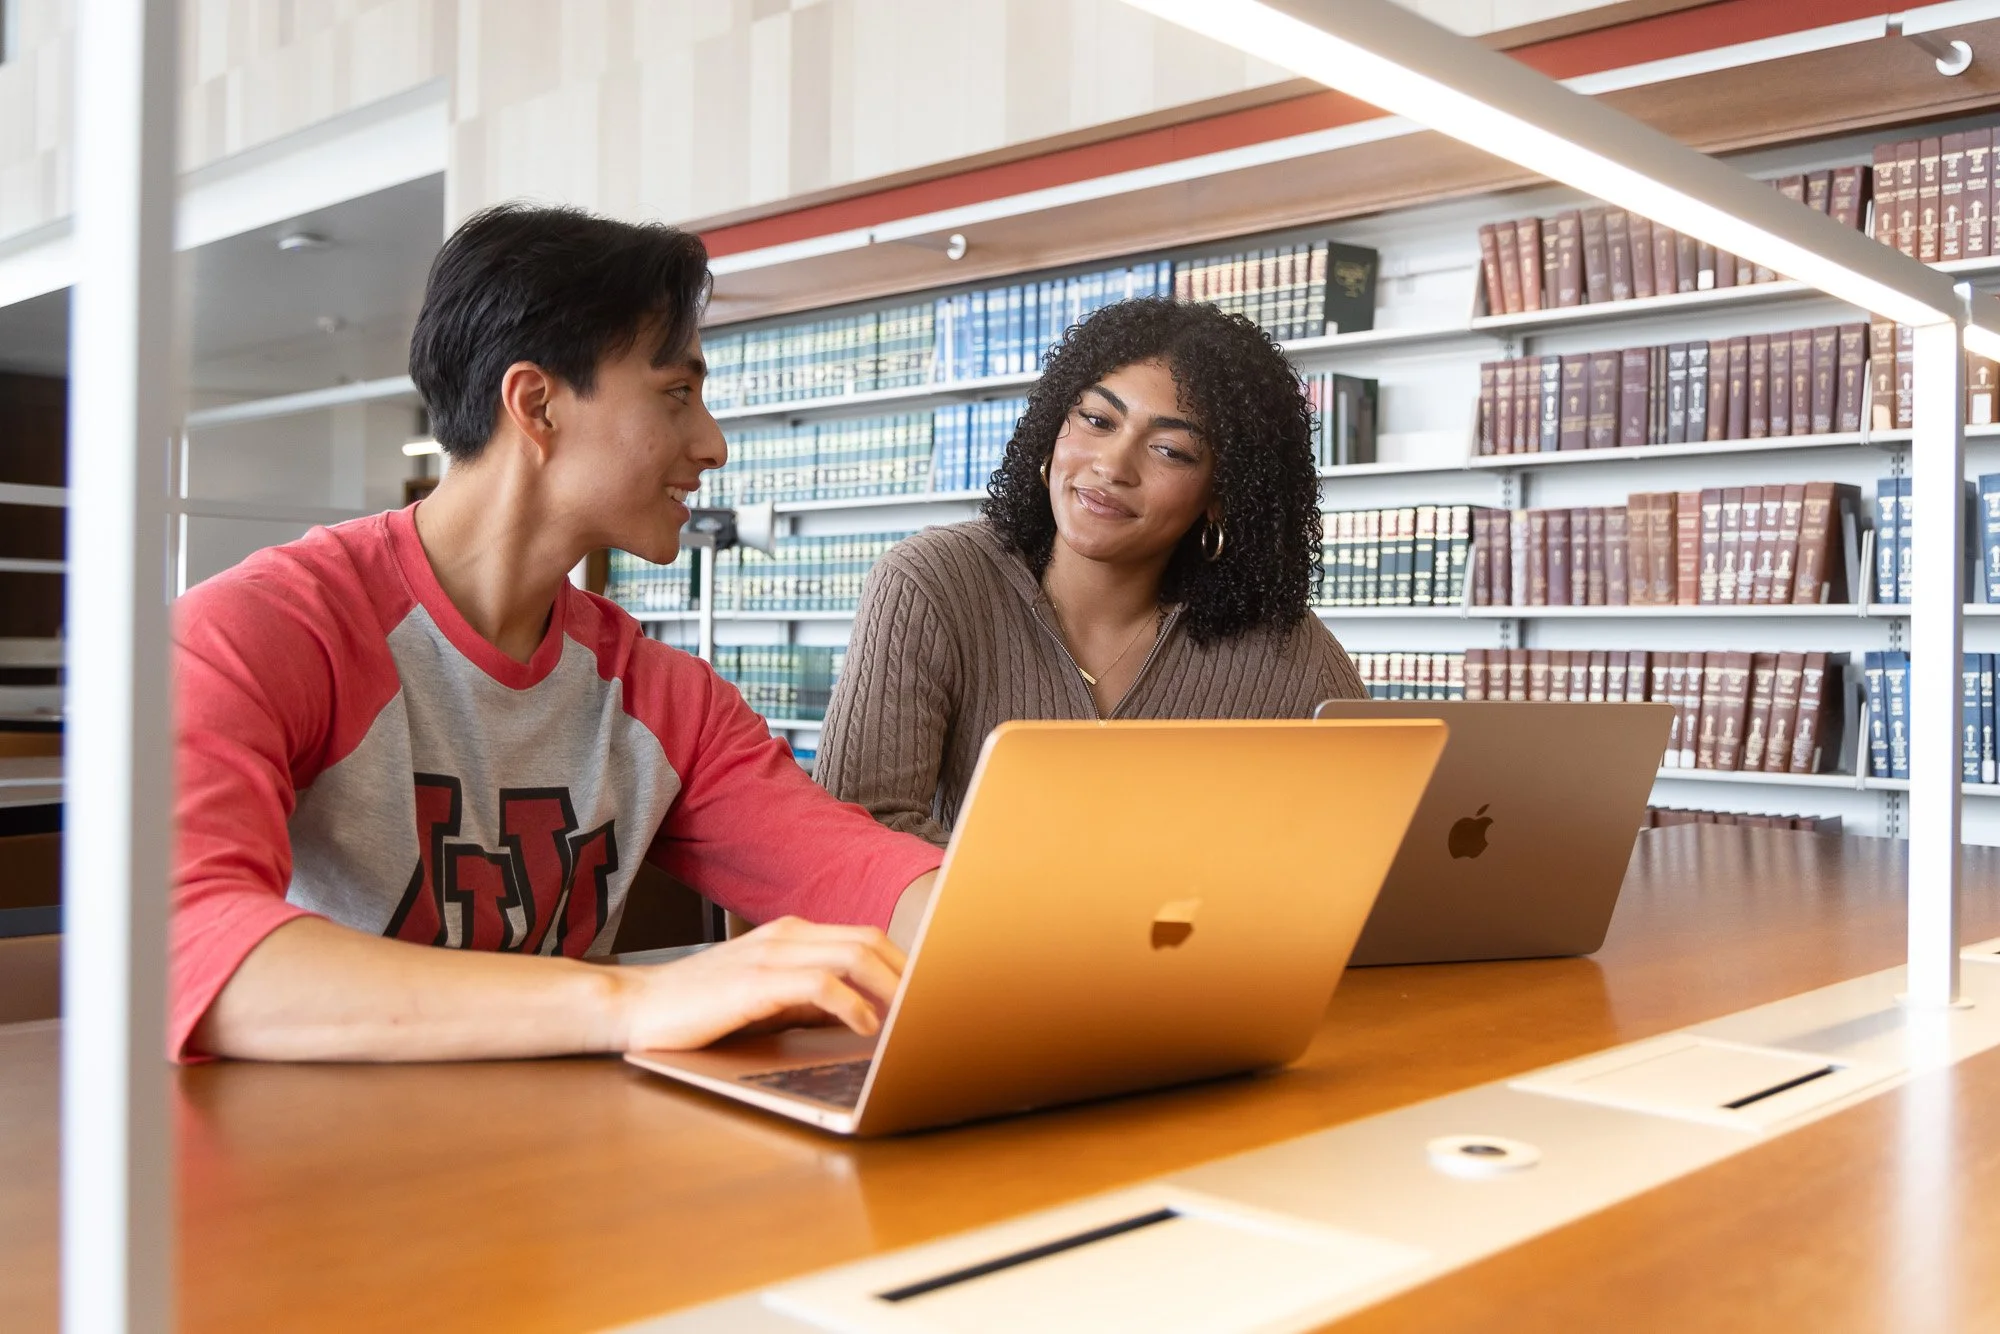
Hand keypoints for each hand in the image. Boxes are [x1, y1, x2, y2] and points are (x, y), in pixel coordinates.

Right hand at [609, 916, 907, 1051]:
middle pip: (869, 940)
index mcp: (792, 934)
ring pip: (853, 956)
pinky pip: (820, 985)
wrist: (639, 1008)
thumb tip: (868, 1016)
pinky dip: (852, 1005)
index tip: (929, 994)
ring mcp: (770, 955)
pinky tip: (865, 1028)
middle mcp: (786, 935)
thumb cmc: (704, 1009)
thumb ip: (813, 1001)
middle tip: (933, 1008)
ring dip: (890, 989)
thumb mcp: (770, 1000)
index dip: (903, 962)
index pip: (866, 936)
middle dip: (908, 974)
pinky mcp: (754, 983)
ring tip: (909, 1019)